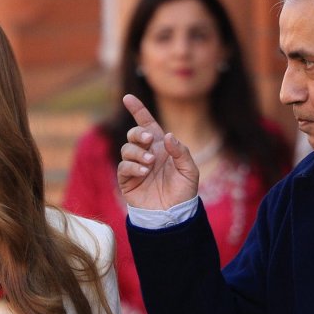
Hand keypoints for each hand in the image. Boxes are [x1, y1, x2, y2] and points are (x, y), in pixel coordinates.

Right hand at [117, 94, 199, 210]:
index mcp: (161, 147)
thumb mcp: (190, 170)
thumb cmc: (183, 193)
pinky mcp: (127, 180)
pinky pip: (124, 166)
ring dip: (137, 152)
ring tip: (149, 164)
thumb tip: (168, 136)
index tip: (127, 98)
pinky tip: (144, 172)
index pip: (146, 124)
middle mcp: (146, 154)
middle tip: (149, 141)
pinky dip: (133, 166)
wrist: (173, 215)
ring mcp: (136, 167)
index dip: (137, 110)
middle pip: (133, 134)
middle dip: (138, 133)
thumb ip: (181, 151)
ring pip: (126, 149)